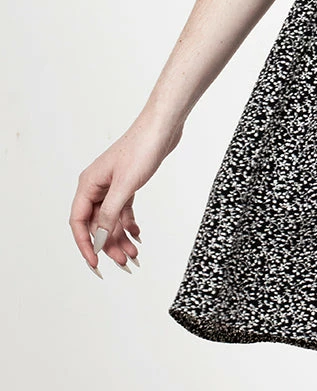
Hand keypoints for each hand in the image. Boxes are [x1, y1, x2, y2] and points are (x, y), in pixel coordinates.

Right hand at [70, 115, 182, 277]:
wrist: (163, 127)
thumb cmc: (142, 148)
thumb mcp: (126, 185)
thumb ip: (111, 212)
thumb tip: (98, 237)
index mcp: (88, 184)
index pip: (79, 221)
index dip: (85, 244)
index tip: (95, 263)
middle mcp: (96, 185)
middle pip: (96, 223)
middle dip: (108, 244)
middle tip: (123, 262)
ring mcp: (112, 185)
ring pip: (111, 218)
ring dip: (120, 237)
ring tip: (133, 253)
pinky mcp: (127, 183)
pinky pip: (123, 209)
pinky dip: (129, 223)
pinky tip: (137, 234)